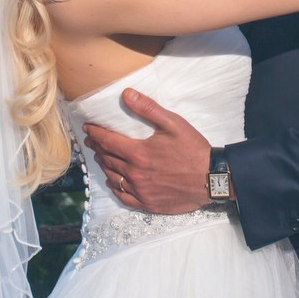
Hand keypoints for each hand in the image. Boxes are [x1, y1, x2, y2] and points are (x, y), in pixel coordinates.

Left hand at [81, 89, 210, 213]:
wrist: (211, 179)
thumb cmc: (193, 149)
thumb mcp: (173, 123)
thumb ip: (148, 108)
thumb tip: (126, 94)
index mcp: (138, 153)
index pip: (106, 141)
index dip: (94, 133)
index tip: (87, 128)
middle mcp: (134, 173)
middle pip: (107, 159)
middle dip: (97, 148)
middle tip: (92, 141)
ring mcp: (140, 190)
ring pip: (112, 177)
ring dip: (103, 166)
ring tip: (100, 157)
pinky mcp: (147, 203)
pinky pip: (123, 196)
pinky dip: (114, 187)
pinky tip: (112, 182)